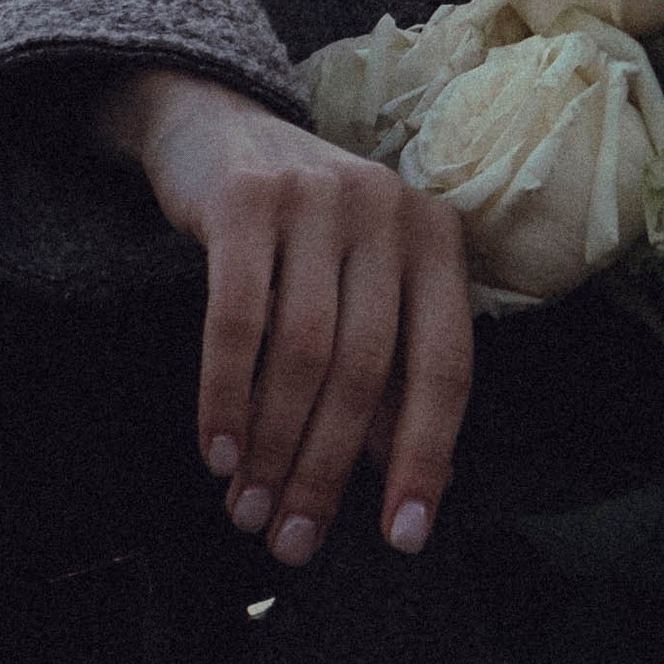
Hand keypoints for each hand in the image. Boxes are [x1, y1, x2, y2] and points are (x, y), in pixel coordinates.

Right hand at [92, 67, 472, 568]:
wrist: (216, 124)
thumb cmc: (302, 230)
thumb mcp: (360, 283)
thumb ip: (386, 369)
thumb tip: (397, 476)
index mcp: (435, 237)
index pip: (446, 364)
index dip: (428, 456)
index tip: (404, 536)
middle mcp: (387, 210)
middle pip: (366, 368)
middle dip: (326, 470)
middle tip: (292, 539)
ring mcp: (317, 198)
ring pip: (302, 351)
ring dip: (273, 446)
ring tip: (247, 509)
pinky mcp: (244, 200)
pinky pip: (236, 318)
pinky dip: (225, 395)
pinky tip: (218, 451)